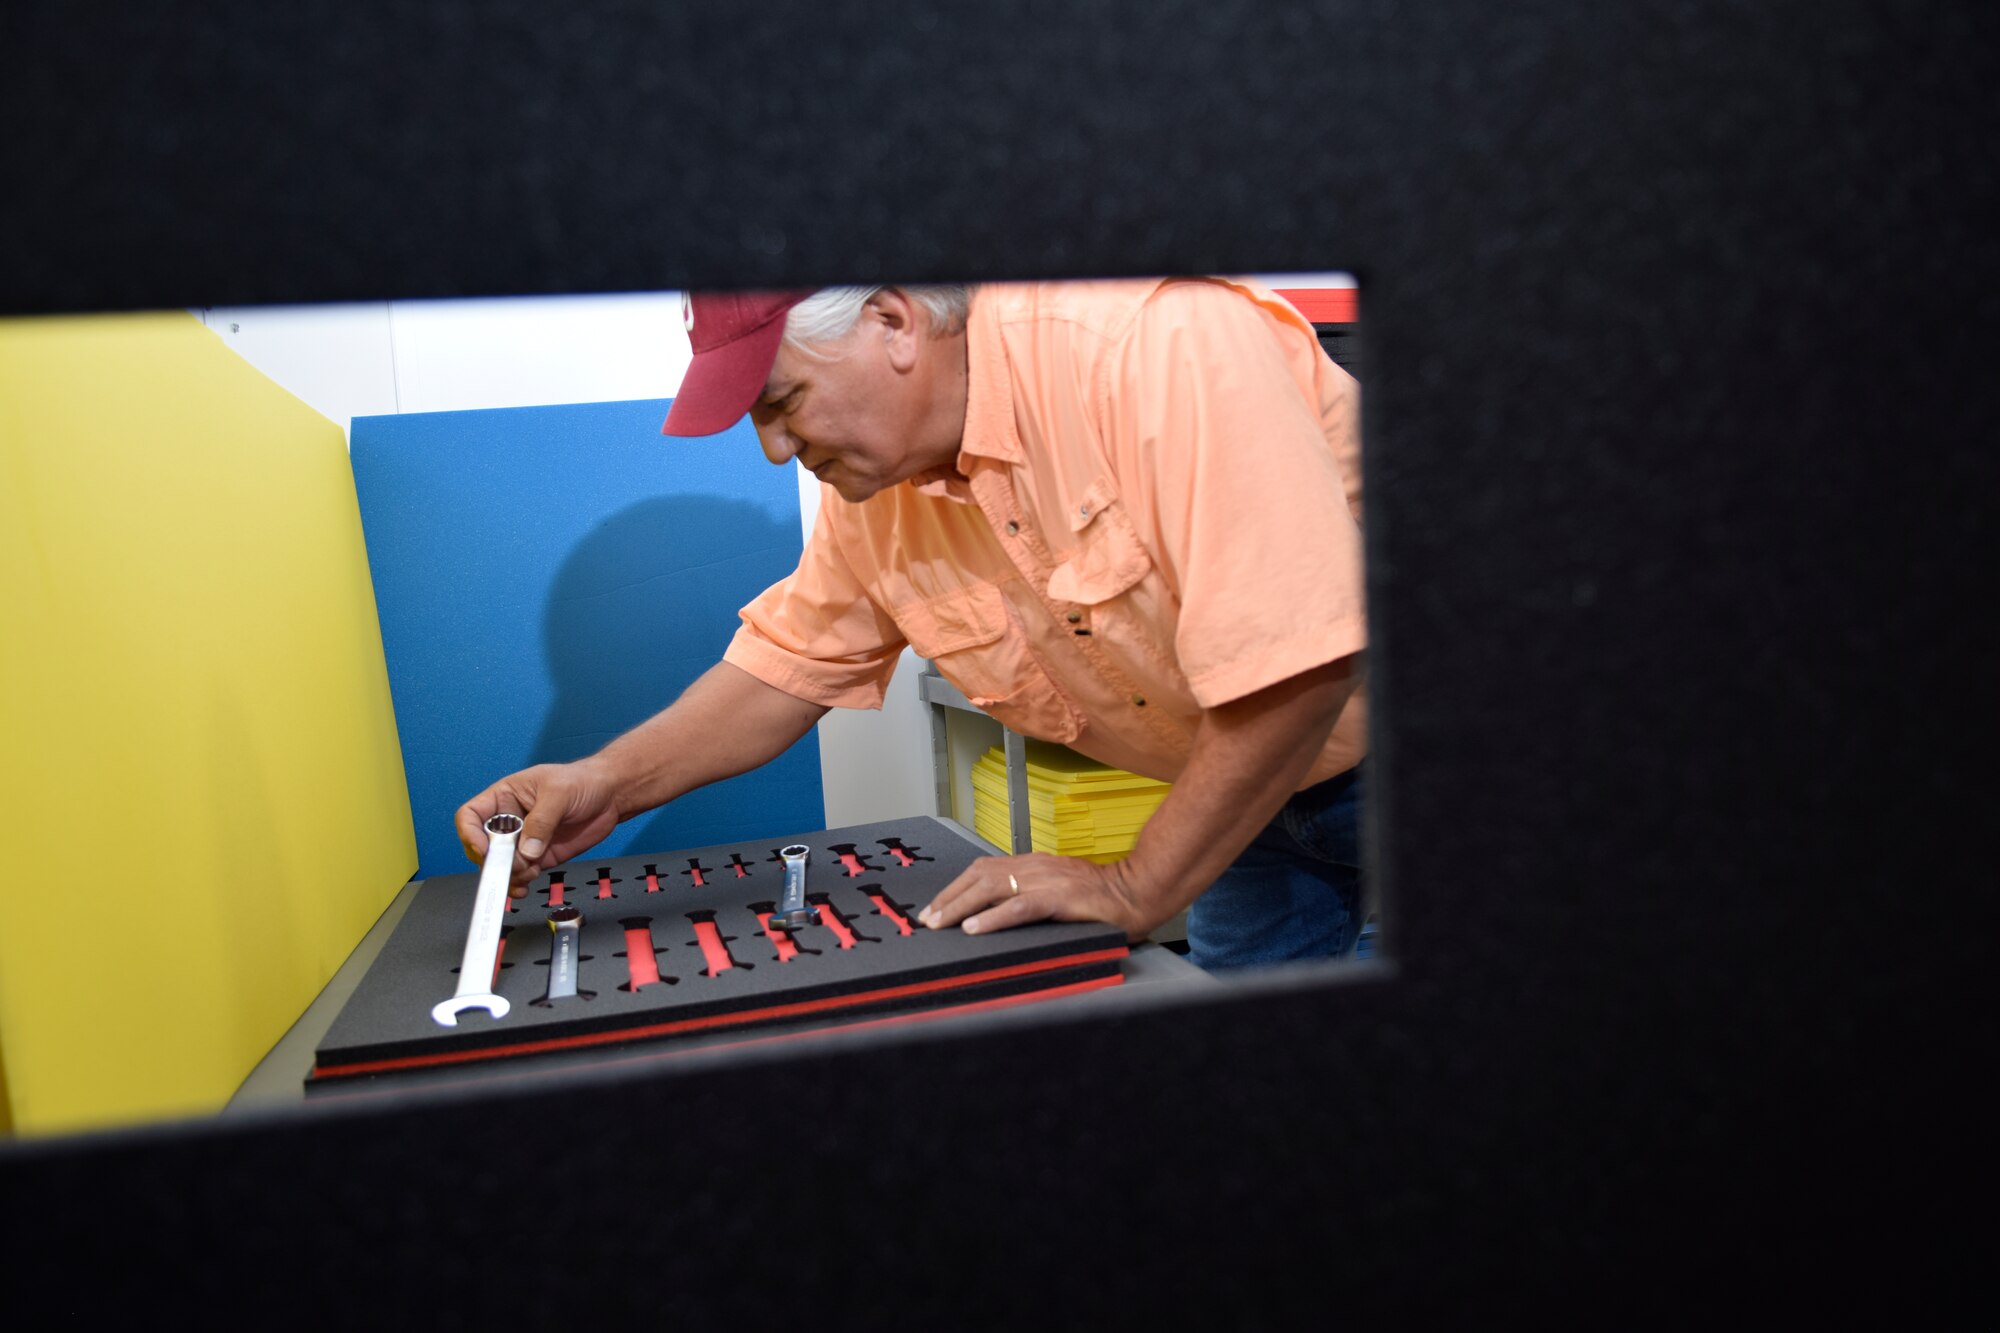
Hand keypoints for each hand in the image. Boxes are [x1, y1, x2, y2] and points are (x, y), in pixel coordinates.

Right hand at [455, 758, 621, 894]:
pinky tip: (526, 885)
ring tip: (530, 870)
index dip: (470, 834)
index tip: (484, 849)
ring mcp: (523, 841)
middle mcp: (509, 820)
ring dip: (510, 874)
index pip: (470, 816)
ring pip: (501, 865)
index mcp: (503, 797)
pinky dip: (519, 883)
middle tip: (516, 863)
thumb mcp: (559, 793)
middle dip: (495, 860)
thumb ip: (541, 822)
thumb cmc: (582, 781)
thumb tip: (527, 851)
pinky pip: (519, 874)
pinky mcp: (538, 857)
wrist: (611, 796)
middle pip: (482, 846)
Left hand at [920, 853, 1151, 941]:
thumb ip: (1031, 895)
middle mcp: (1035, 867)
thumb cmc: (1101, 898)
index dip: (956, 887)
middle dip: (950, 897)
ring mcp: (1047, 880)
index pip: (984, 869)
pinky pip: (1019, 907)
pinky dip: (993, 918)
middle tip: (929, 919)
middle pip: (980, 876)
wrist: (1137, 891)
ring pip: (992, 888)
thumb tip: (997, 913)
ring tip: (941, 924)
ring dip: (961, 907)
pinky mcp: (1060, 898)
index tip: (937, 907)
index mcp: (1034, 864)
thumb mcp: (1059, 890)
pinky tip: (974, 929)